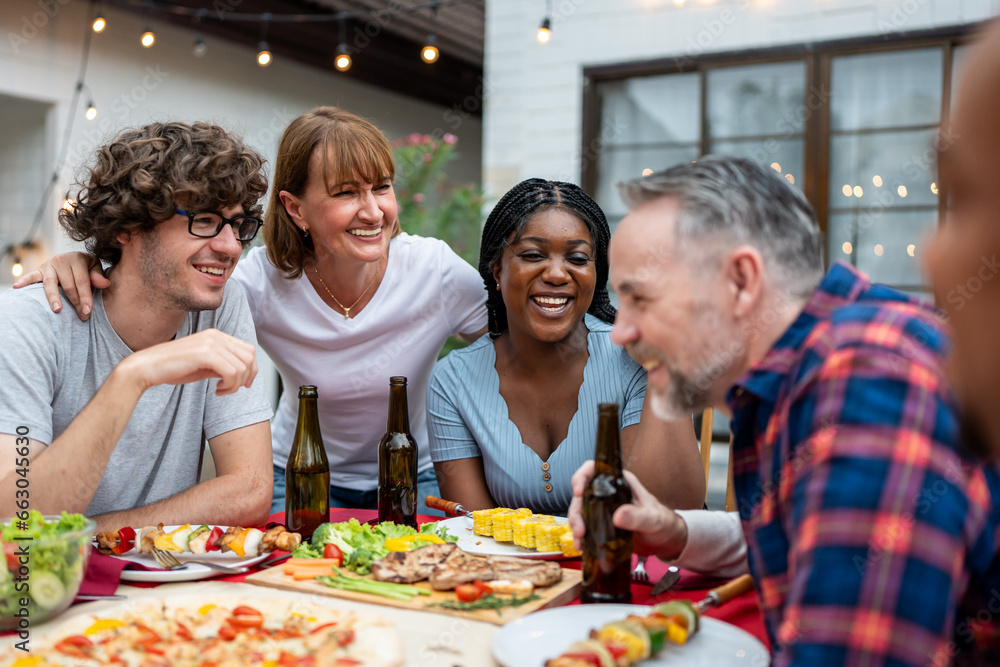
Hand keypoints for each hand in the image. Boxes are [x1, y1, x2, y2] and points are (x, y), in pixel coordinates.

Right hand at [12, 251, 107, 319]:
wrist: (73, 258)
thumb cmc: (86, 267)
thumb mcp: (95, 267)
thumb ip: (98, 276)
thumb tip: (104, 284)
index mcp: (77, 259)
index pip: (82, 282)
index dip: (86, 297)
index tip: (88, 311)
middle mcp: (62, 260)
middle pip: (68, 285)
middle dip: (75, 302)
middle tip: (82, 317)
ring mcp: (49, 265)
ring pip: (50, 283)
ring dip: (54, 297)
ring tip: (57, 310)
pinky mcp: (39, 270)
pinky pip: (31, 276)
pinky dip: (24, 281)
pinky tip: (17, 287)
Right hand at [118, 329, 257, 395]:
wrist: (146, 367)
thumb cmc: (173, 368)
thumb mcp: (204, 366)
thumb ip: (222, 365)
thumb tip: (242, 373)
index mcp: (216, 335)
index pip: (249, 350)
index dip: (251, 369)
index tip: (242, 384)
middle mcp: (216, 335)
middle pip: (250, 357)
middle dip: (246, 377)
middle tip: (230, 389)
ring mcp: (211, 342)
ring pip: (243, 366)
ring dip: (235, 384)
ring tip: (220, 390)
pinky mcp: (205, 353)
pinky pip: (232, 372)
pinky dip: (229, 386)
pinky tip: (216, 390)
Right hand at [568, 461, 688, 559]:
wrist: (665, 540)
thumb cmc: (662, 522)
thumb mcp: (652, 518)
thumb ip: (637, 516)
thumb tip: (618, 516)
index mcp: (620, 482)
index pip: (594, 469)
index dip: (581, 476)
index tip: (578, 491)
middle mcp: (608, 492)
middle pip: (581, 493)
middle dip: (576, 510)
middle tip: (580, 529)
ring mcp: (603, 508)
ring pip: (580, 510)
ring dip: (576, 525)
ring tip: (580, 541)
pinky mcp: (602, 524)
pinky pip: (585, 525)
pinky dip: (581, 536)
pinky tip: (582, 546)